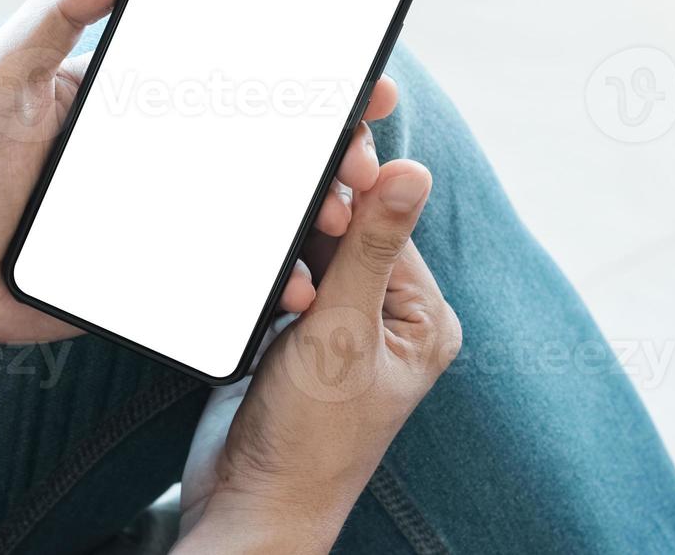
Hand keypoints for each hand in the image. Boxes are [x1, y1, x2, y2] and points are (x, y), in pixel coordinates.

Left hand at [0, 0, 404, 340]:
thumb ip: (53, 11)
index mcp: (148, 101)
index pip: (245, 80)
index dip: (310, 80)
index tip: (363, 79)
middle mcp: (173, 155)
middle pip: (275, 149)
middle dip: (335, 152)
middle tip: (362, 161)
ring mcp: (172, 215)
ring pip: (264, 214)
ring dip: (314, 215)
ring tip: (333, 221)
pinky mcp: (159, 275)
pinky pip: (227, 278)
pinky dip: (268, 284)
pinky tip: (292, 288)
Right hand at [174, 160, 461, 552]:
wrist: (250, 504)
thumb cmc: (312, 437)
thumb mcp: (345, 333)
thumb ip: (372, 249)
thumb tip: (412, 170)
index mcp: (424, 318)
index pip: (391, 227)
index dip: (355, 201)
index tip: (320, 188)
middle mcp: (388, 319)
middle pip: (349, 238)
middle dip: (314, 238)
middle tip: (293, 267)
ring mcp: (338, 329)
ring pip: (309, 258)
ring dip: (286, 266)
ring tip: (283, 311)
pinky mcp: (292, 339)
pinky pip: (280, 286)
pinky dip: (266, 286)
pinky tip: (259, 307)